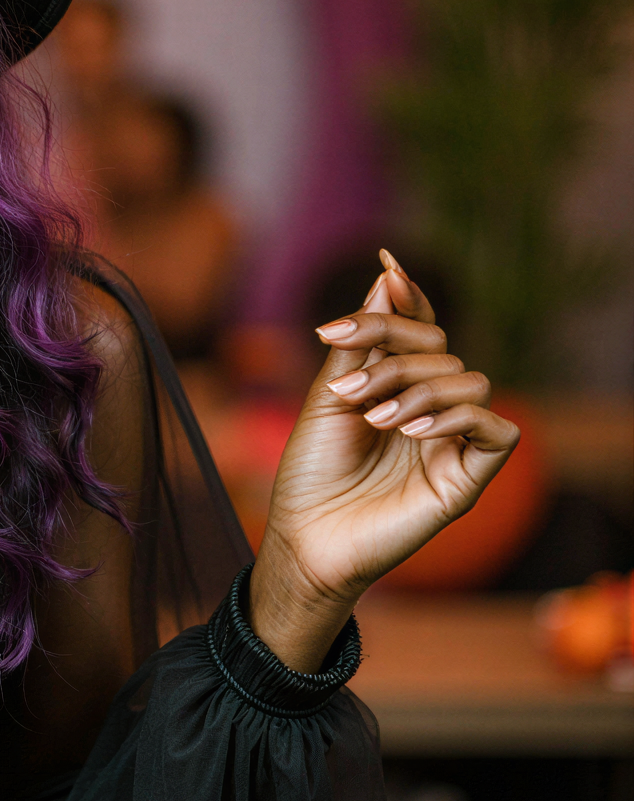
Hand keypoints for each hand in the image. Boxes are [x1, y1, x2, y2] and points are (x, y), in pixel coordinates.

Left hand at [250, 252, 519, 670]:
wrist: (305, 537)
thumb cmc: (311, 472)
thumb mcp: (328, 397)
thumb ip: (360, 342)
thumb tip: (387, 273)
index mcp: (395, 386)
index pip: (418, 328)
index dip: (408, 297)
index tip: (387, 263)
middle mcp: (430, 408)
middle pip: (439, 348)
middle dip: (392, 354)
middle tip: (349, 389)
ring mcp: (452, 440)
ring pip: (468, 380)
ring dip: (417, 388)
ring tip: (375, 418)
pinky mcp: (470, 476)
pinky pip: (497, 429)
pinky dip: (457, 417)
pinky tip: (412, 430)